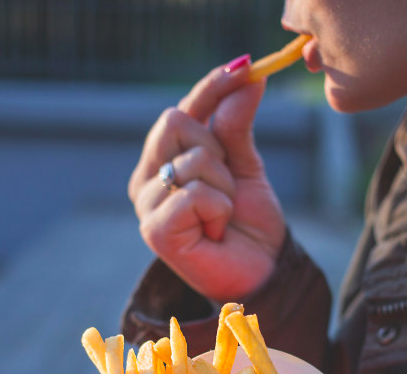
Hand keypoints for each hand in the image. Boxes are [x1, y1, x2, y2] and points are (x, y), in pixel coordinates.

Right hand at [128, 59, 286, 302]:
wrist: (261, 273)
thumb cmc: (248, 224)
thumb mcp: (246, 166)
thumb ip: (237, 124)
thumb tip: (248, 76)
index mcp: (162, 160)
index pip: (180, 109)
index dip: (210, 87)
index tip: (245, 66)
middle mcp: (146, 179)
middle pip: (175, 121)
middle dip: (217, 149)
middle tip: (228, 186)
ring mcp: (146, 206)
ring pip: (192, 159)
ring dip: (224, 187)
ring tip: (223, 216)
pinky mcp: (155, 231)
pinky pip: (194, 193)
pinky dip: (218, 209)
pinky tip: (216, 232)